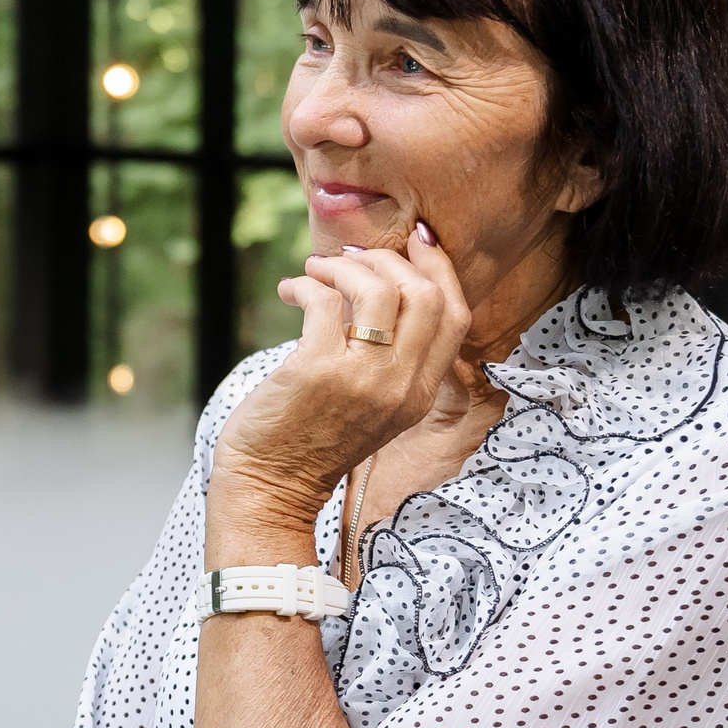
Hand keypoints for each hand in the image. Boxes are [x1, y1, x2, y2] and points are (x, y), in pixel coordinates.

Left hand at [208, 226, 470, 531]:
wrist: (271, 486)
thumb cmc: (313, 439)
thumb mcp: (372, 403)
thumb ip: (387, 354)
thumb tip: (374, 280)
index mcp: (419, 394)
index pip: (456, 317)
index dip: (440, 269)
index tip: (415, 240)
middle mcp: (400, 388)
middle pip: (426, 296)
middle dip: (389, 259)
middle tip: (351, 256)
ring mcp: (362, 381)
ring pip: (380, 291)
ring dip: (345, 266)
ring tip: (318, 269)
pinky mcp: (318, 372)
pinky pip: (324, 301)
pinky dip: (306, 284)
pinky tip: (290, 290)